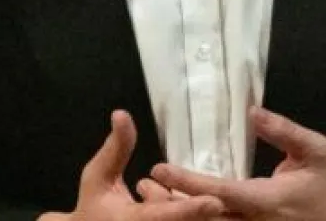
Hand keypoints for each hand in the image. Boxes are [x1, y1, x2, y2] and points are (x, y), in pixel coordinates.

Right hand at [39, 110, 226, 220]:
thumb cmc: (93, 207)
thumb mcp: (98, 175)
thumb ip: (116, 148)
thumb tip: (122, 114)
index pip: (165, 217)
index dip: (191, 210)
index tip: (216, 201)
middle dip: (210, 217)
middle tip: (231, 200)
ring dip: (209, 219)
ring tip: (225, 203)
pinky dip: (200, 219)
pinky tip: (211, 207)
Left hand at [150, 107, 325, 220]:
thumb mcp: (315, 149)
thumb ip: (284, 131)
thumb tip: (253, 112)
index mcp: (268, 202)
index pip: (220, 192)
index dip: (188, 182)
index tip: (159, 168)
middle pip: (206, 218)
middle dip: (171, 204)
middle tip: (141, 186)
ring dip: (179, 215)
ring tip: (148, 197)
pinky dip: (197, 220)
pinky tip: (174, 210)